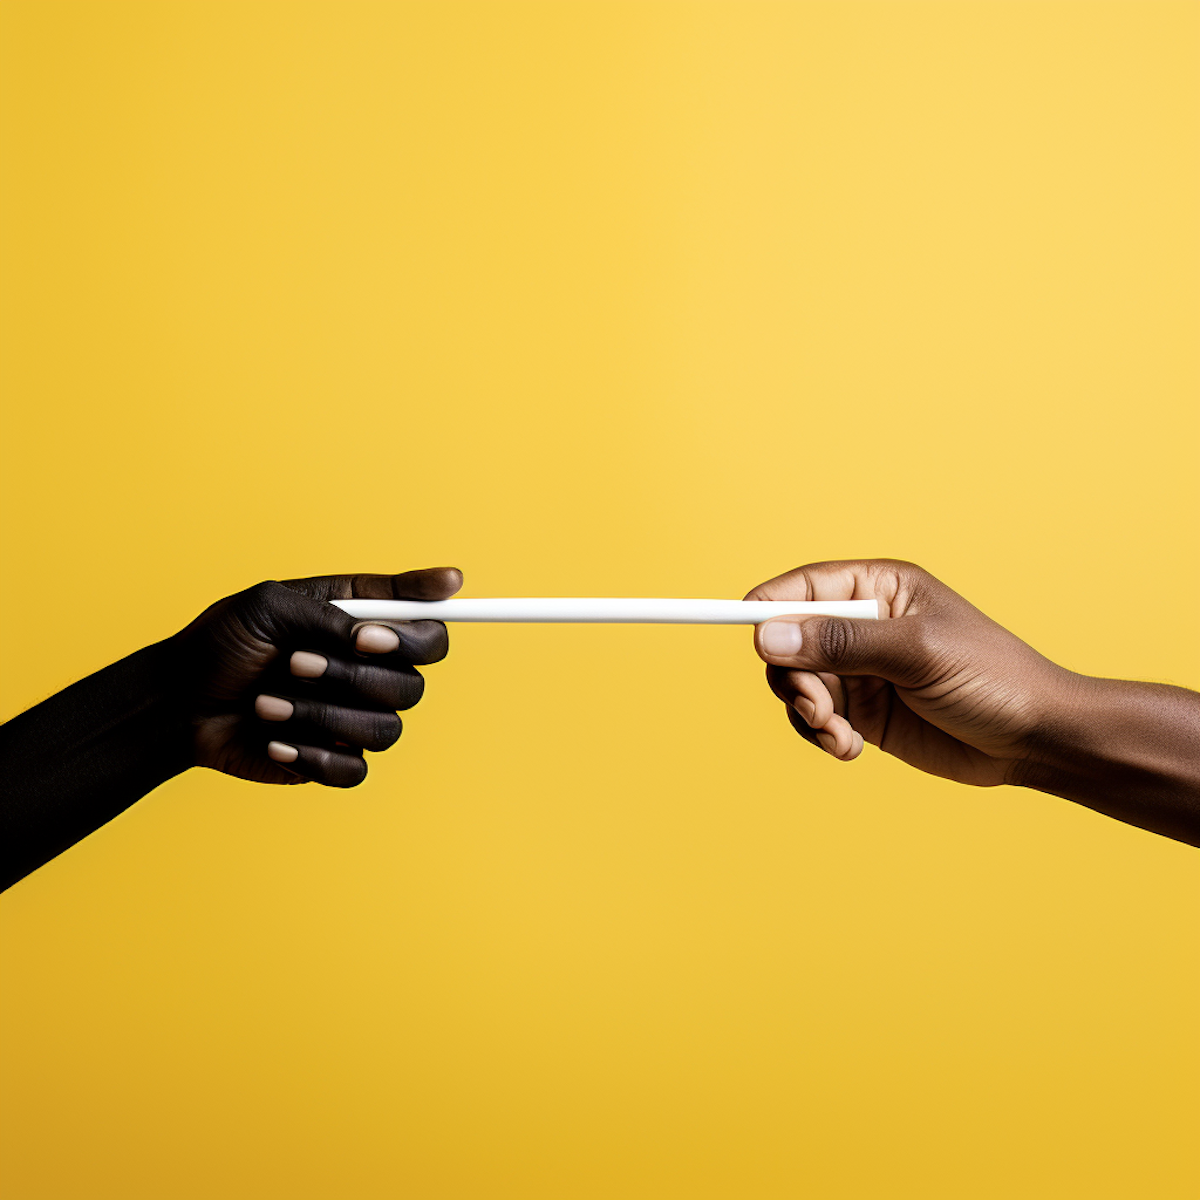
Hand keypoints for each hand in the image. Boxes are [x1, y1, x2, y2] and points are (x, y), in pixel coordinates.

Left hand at [174, 567, 461, 787]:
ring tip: (266, 704)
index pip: (430, 632)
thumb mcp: (270, 607)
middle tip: (295, 663)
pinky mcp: (334, 759)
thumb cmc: (222, 643)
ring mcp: (355, 718)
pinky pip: (355, 769)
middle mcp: (370, 671)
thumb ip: (334, 616)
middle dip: (350, 677)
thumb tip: (387, 623)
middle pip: (413, 686)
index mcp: (366, 624)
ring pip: (384, 730)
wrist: (176, 703)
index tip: (366, 637)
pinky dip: (312, 756)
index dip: (413, 637)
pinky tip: (273, 740)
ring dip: (320, 716)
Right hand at [746, 559, 1066, 785]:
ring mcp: (860, 670)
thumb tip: (768, 636)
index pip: (800, 589)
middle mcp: (861, 624)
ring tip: (838, 735)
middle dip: (792, 678)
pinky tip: (849, 748)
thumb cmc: (992, 678)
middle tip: (817, 709)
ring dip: (806, 713)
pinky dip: (820, 735)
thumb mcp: (916, 653)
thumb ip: (842, 642)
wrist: (1034, 740)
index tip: (754, 643)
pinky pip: (814, 718)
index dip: (768, 612)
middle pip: (787, 641)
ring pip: (795, 684)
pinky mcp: (863, 711)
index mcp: (877, 587)